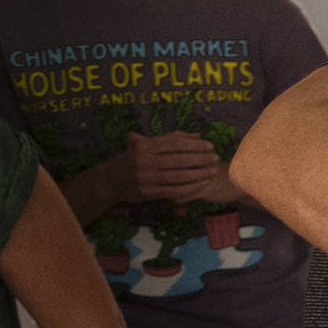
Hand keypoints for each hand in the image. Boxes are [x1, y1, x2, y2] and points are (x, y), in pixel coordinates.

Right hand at [94, 131, 225, 203]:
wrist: (111, 180)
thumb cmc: (134, 159)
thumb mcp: (147, 145)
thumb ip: (171, 139)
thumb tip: (197, 135)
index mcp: (144, 146)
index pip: (174, 143)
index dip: (194, 144)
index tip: (209, 145)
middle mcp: (144, 160)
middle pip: (178, 159)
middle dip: (200, 158)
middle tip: (215, 158)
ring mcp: (145, 177)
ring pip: (178, 176)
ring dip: (199, 174)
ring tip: (213, 171)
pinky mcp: (148, 192)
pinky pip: (175, 190)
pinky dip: (191, 188)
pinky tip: (203, 184)